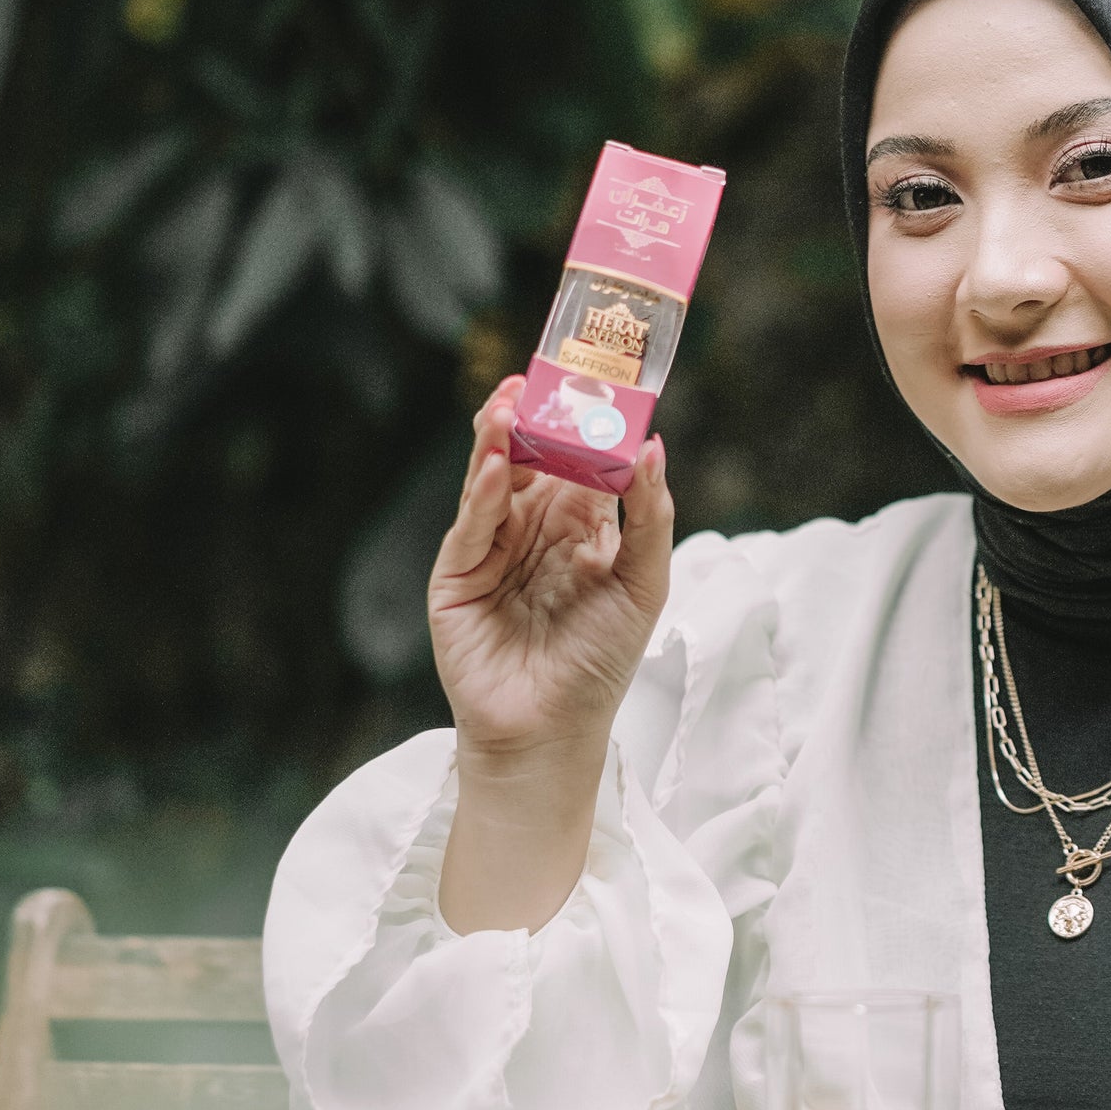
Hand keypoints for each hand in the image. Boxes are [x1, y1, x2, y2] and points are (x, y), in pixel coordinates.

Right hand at [428, 374, 673, 761]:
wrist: (552, 732)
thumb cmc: (601, 662)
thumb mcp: (643, 583)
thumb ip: (648, 516)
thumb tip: (653, 446)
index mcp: (577, 526)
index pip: (574, 459)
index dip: (576, 420)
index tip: (584, 377)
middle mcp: (530, 530)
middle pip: (527, 458)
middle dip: (529, 417)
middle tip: (534, 377)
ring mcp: (490, 550)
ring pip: (491, 481)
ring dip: (499, 442)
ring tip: (508, 405)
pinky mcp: (457, 577)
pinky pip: (472, 525)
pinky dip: (484, 493)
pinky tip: (498, 465)